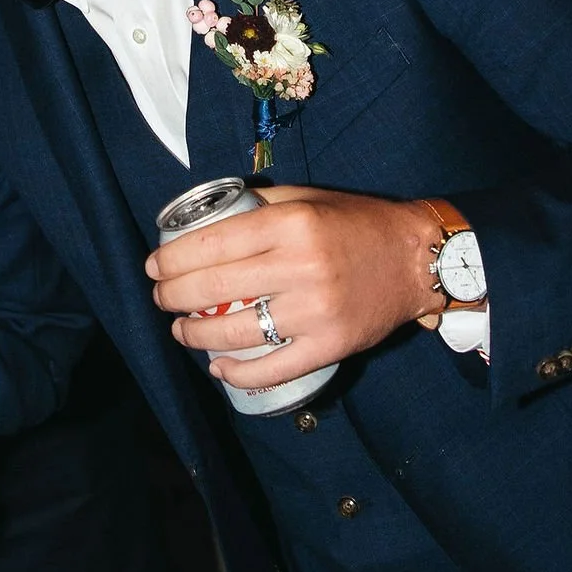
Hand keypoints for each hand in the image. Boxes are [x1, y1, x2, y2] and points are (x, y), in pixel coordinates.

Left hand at [145, 182, 447, 387]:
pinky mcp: (330, 346)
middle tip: (160, 297)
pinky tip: (218, 366)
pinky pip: (272, 368)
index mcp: (292, 225)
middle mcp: (301, 267)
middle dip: (173, 296)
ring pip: (235, 331)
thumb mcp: (309, 198)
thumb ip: (260, 207)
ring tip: (180, 329)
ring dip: (195, 334)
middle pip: (215, 288)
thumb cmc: (358, 224)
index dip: (172, 259)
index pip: (213, 244)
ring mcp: (315, 312)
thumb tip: (206, 220)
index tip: (154, 267)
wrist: (417, 259)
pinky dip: (237, 373)